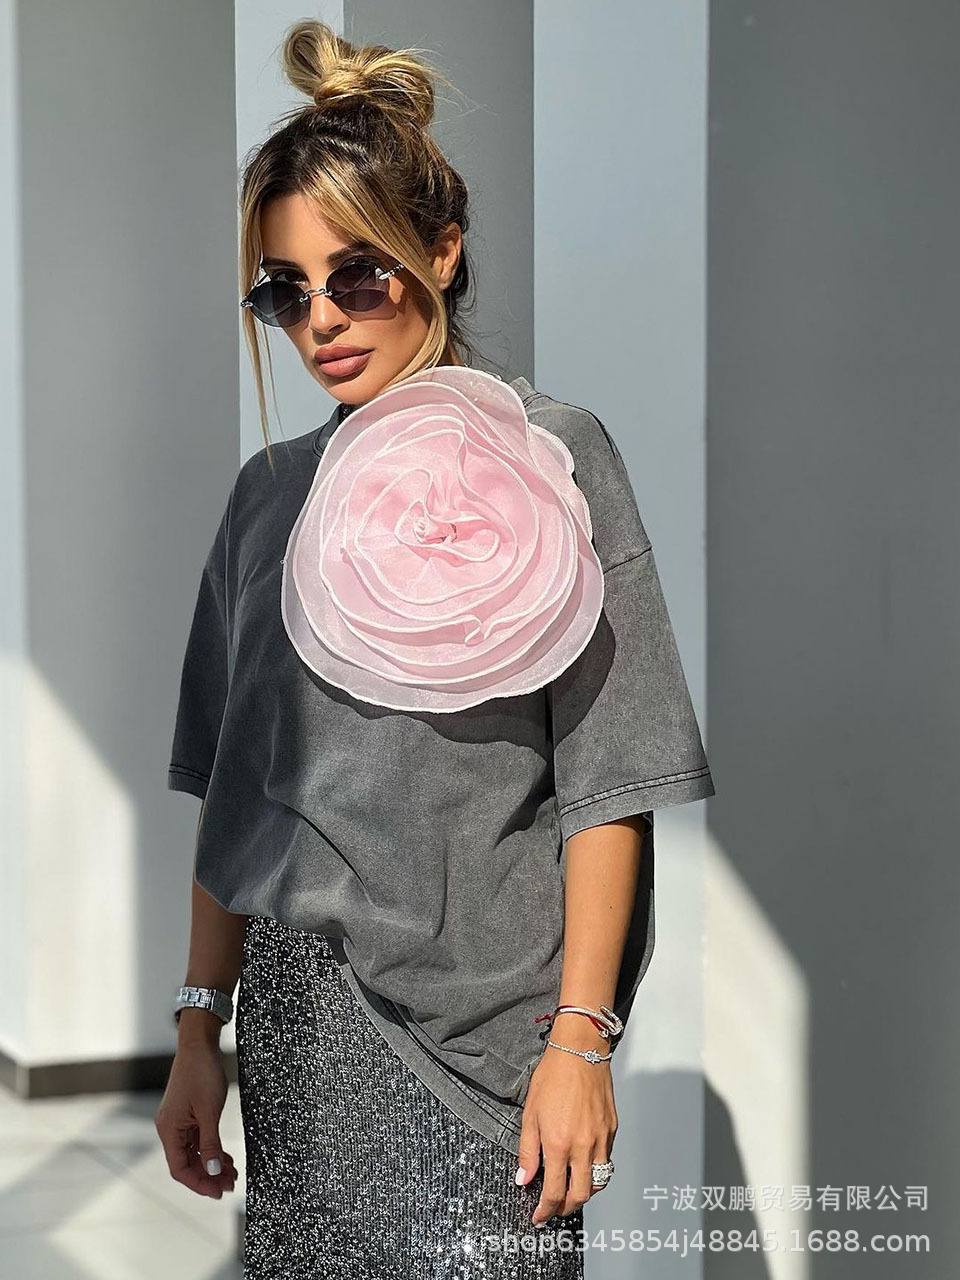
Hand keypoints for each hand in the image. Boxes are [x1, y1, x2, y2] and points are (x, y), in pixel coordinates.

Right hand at [154, 1041, 238, 1197]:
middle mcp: (169, 1128)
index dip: (199, 1184)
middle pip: (187, 1163)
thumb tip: (212, 1172)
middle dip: (208, 1176)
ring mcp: (178, 1122)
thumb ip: (210, 1144)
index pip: (180, 1169)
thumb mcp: (209, 1112)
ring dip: (211, 1164)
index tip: (219, 1192)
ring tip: (233, 1173)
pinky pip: (197, 1140)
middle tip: (231, 1184)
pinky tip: (226, 1156)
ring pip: (194, 1153)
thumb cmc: (202, 1074)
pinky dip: (211, 1149)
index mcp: (169, 1130)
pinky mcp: (187, 1115)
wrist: (199, 1044)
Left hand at [515, 1014, 617, 1225]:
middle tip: (554, 1208)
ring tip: (569, 1190)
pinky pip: (606, 1160)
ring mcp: (601, 1139)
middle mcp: (584, 1146)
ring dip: (583, 1193)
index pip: (554, 1192)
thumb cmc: (553, 1077)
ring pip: (598, 1182)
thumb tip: (524, 1179)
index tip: (539, 1216)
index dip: (545, 1210)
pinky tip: (583, 1164)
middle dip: (566, 1208)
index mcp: (559, 1143)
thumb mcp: (530, 1114)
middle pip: (580, 1195)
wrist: (579, 1052)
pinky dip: (595, 1170)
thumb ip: (528, 1151)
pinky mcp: (612, 1130)